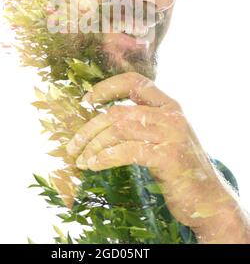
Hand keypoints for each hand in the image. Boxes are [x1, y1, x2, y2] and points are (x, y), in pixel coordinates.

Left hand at [66, 72, 249, 241]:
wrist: (209, 199)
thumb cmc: (179, 169)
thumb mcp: (164, 137)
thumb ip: (144, 123)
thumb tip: (103, 119)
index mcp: (169, 105)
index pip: (135, 81)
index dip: (108, 87)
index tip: (87, 100)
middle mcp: (171, 115)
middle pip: (118, 112)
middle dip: (89, 129)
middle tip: (72, 146)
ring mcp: (170, 134)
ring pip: (119, 129)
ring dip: (93, 145)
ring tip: (80, 160)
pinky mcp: (167, 156)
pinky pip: (127, 150)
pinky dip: (105, 157)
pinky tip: (93, 165)